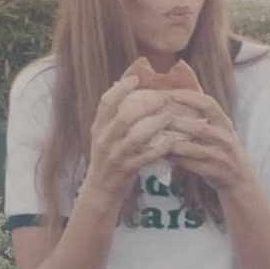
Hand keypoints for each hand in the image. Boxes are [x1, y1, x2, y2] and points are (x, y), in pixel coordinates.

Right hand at [82, 75, 181, 203]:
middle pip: (123, 117)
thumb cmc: (106, 159)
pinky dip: (159, 149)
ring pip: (136, 137)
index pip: (106, 102)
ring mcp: (115, 156)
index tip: (136, 78)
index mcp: (98, 128)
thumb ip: (110, 116)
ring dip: (155, 125)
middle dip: (144, 106)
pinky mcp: (126, 170)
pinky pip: (145, 158)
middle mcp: (104, 140)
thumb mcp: (102, 136)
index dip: (121, 88)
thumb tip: (118, 86)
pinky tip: (171, 143)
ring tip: (170, 117)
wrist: (100, 190)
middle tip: (161, 98)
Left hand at [161, 89, 256, 192]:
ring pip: (191, 147)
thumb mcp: (219, 130)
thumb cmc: (222, 149)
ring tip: (153, 135)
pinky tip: (161, 153)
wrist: (240, 178)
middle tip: (154, 115)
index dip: (189, 97)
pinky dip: (173, 158)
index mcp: (225, 123)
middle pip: (198, 126)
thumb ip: (202, 117)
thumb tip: (172, 101)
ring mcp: (219, 156)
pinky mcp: (212, 171)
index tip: (169, 93)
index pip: (209, 104)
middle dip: (174, 120)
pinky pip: (188, 164)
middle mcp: (224, 138)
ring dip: (170, 142)